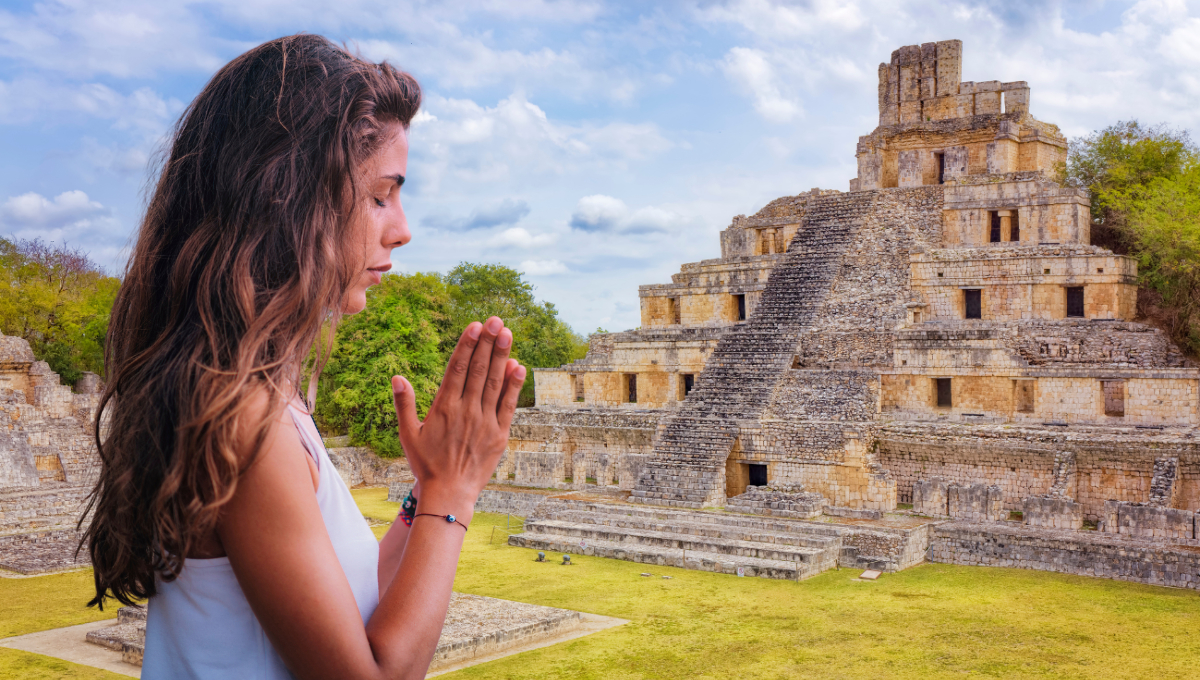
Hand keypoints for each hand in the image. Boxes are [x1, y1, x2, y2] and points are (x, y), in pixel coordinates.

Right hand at [391, 317, 524, 517]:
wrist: (449, 494)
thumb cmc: (426, 465)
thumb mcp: (407, 434)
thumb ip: (403, 404)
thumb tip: (397, 377)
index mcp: (444, 407)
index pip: (457, 368)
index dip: (467, 344)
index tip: (475, 325)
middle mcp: (466, 411)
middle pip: (479, 369)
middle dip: (488, 342)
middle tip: (496, 320)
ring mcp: (485, 422)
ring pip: (495, 382)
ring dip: (502, 356)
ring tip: (508, 333)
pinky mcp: (500, 434)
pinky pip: (509, 405)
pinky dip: (514, 385)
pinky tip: (518, 366)